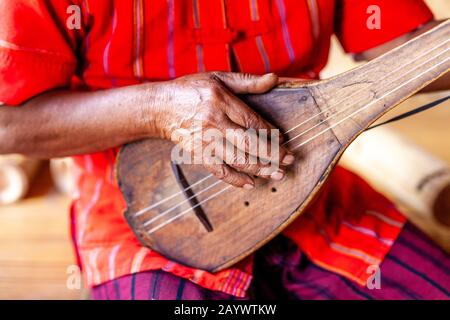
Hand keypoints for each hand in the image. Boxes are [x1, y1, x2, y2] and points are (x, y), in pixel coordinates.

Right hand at [151, 72, 293, 188]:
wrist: (160, 107)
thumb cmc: (191, 90)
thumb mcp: (218, 77)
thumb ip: (247, 82)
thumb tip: (274, 79)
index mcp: (220, 100)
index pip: (252, 120)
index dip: (271, 132)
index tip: (283, 139)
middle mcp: (213, 121)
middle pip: (248, 142)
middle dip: (272, 153)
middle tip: (289, 161)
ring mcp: (204, 140)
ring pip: (237, 159)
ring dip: (260, 169)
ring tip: (278, 175)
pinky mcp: (197, 154)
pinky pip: (218, 171)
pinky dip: (235, 179)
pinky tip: (251, 184)